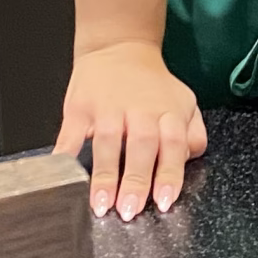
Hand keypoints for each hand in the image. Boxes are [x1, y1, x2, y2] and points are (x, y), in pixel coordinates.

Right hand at [54, 43, 207, 218]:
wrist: (119, 46)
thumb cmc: (152, 86)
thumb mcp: (183, 103)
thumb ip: (193, 134)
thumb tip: (188, 163)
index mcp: (168, 112)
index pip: (174, 145)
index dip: (169, 175)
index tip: (163, 202)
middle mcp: (140, 110)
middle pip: (141, 146)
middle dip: (136, 181)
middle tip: (129, 211)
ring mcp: (107, 107)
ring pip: (107, 143)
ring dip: (105, 176)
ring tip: (101, 205)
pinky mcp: (79, 107)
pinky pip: (71, 134)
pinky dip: (66, 155)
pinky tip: (64, 178)